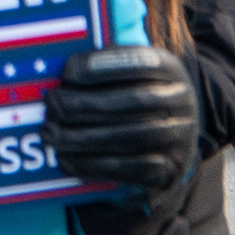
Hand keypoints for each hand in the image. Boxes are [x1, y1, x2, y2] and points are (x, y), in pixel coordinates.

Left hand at [44, 43, 199, 191]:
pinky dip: (94, 165)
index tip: (66, 73)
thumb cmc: (134, 94)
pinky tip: (67, 159)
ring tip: (52, 134)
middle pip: (134, 102)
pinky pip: (131, 169)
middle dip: (86, 104)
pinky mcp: (170, 171)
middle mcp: (182, 102)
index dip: (102, 66)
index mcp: (170, 69)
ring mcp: (180, 138)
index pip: (139, 62)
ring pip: (131, 136)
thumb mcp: (129, 73)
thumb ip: (102, 66)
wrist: (172, 138)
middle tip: (52, 106)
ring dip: (84, 137)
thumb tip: (55, 68)